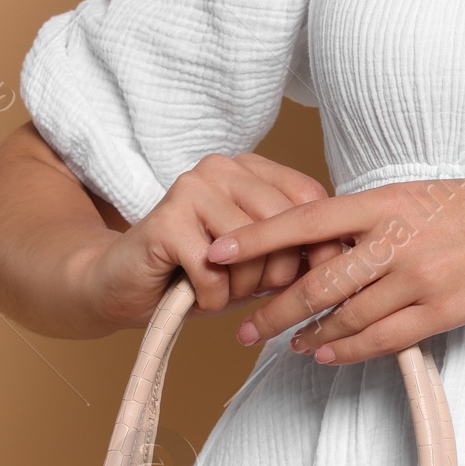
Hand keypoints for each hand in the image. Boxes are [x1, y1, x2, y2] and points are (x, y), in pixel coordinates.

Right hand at [76, 152, 342, 326]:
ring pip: (251, 249)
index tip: (324, 278)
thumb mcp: (257, 260)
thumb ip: (294, 249)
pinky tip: (196, 294)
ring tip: (218, 289)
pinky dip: (212, 298)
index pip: (309, 197)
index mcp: (249, 169)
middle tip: (250, 289)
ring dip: (240, 288)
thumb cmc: (197, 273)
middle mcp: (222, 167)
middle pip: (284, 225)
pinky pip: (214, 271)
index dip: (323, 243)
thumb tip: (343, 257)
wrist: (121, 284)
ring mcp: (191, 188)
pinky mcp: (166, 219)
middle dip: (277, 274)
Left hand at [205, 171, 464, 362]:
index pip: (305, 220)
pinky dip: (348, 348)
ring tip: (284, 345)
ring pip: (346, 315)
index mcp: (385, 202)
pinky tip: (326, 354)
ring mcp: (420, 277)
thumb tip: (325, 237)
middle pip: (316, 280)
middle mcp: (397, 239)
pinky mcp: (444, 309)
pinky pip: (383, 338)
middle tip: (243, 327)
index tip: (217, 251)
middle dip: (272, 308)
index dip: (256, 238)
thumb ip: (373, 218)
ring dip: (308, 334)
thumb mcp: (420, 196)